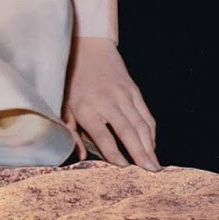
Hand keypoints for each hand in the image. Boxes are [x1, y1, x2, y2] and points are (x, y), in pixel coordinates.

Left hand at [63, 37, 160, 170]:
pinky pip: (146, 114)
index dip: (114, 152)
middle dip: (140, 152)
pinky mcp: (134, 90)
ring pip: (141, 124)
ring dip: (150, 145)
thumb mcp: (63, 107)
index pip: (103, 134)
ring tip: (156, 164)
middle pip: (127, 130)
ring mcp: (124, 95)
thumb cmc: (71, 82)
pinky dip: (151, 131)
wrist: (87, 48)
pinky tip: (152, 145)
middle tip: (151, 171)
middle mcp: (107, 101)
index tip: (124, 167)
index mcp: (87, 107)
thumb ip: (70, 133)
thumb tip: (78, 156)